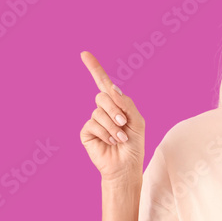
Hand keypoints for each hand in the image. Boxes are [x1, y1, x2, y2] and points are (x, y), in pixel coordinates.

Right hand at [78, 51, 145, 183]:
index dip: (94, 68)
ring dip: (113, 127)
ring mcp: (94, 121)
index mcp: (116, 104)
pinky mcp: (87, 133)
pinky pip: (93, 124)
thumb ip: (126, 103)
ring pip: (99, 112)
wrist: (126, 166)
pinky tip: (110, 142)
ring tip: (120, 139)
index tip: (84, 54)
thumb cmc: (134, 145)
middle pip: (103, 96)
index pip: (103, 83)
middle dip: (116, 110)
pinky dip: (105, 134)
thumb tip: (110, 88)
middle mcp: (103, 110)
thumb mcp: (137, 120)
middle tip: (124, 124)